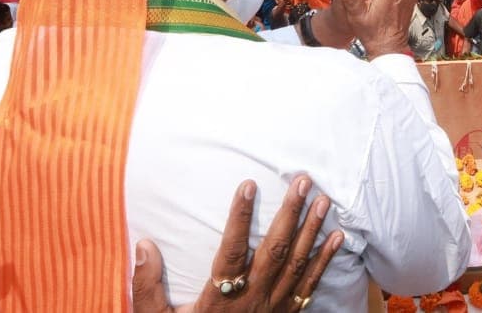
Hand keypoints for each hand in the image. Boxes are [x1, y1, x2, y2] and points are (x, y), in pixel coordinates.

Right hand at [132, 176, 343, 312]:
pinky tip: (338, 237)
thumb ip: (147, 287)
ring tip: (323, 199)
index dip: (240, 218)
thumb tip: (143, 245)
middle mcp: (252, 300)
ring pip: (296, 264)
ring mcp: (274, 308)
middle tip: (303, 181)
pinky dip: (325, 260)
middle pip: (274, 251)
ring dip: (312, 230)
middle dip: (290, 213)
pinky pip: (310, 285)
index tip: (247, 184)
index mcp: (220, 299)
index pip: (232, 251)